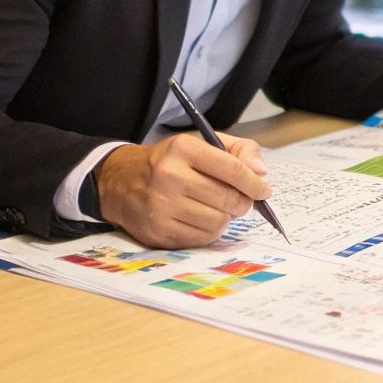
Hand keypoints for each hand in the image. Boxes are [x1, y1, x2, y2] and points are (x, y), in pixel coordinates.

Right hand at [94, 132, 270, 248]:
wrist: (118, 182)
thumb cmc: (168, 162)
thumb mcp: (200, 143)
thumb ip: (238, 150)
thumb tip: (261, 173)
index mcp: (183, 149)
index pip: (233, 170)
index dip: (255, 183)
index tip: (264, 190)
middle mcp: (169, 177)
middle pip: (229, 199)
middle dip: (243, 202)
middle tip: (241, 200)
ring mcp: (161, 207)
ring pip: (218, 223)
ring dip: (224, 217)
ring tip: (214, 207)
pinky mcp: (158, 232)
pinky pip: (202, 239)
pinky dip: (208, 231)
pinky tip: (199, 218)